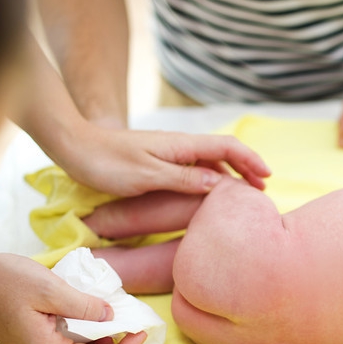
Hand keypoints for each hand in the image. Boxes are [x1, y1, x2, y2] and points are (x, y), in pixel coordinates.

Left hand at [61, 121, 270, 196]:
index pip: (227, 146)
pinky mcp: (158, 162)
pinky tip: (207, 196)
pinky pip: (193, 169)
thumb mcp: (147, 176)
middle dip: (246, 169)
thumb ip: (184, 179)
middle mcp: (179, 146)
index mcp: (181, 146)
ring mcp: (169, 153)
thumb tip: (220, 183)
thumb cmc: (107, 163)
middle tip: (262, 192)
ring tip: (241, 198)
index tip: (267, 177)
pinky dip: (208, 180)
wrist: (75, 147)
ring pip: (209, 162)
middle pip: (223, 153)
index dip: (250, 160)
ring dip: (229, 176)